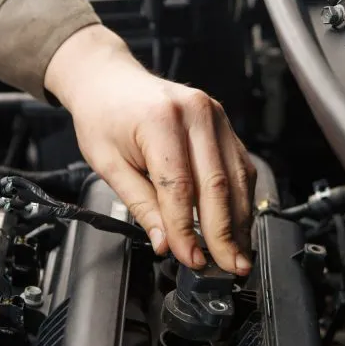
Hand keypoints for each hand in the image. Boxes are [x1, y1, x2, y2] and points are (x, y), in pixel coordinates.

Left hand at [45, 25, 255, 274]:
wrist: (109, 80)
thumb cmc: (104, 116)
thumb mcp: (108, 164)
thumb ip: (140, 204)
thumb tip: (166, 242)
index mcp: (160, 120)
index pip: (179, 187)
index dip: (187, 229)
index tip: (190, 258)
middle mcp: (195, 113)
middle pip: (217, 185)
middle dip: (223, 233)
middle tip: (228, 265)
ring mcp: (215, 116)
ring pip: (237, 178)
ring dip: (240, 222)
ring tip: (238, 253)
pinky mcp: (224, 124)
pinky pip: (240, 167)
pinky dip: (241, 200)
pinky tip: (239, 225)